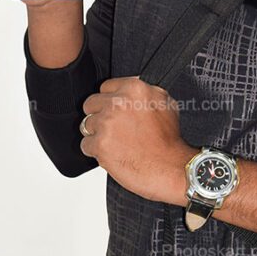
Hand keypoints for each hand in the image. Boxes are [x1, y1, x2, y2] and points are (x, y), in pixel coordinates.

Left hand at [80, 75, 197, 203]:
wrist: (170, 168)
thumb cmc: (169, 140)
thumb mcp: (166, 103)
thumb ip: (145, 91)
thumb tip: (129, 90)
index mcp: (134, 89)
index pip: (105, 87)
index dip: (110, 101)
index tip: (115, 111)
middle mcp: (118, 103)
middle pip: (91, 104)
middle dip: (100, 116)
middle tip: (116, 129)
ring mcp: (107, 123)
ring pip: (86, 125)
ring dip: (98, 135)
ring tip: (117, 143)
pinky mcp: (100, 144)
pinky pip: (86, 145)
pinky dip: (96, 151)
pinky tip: (113, 153)